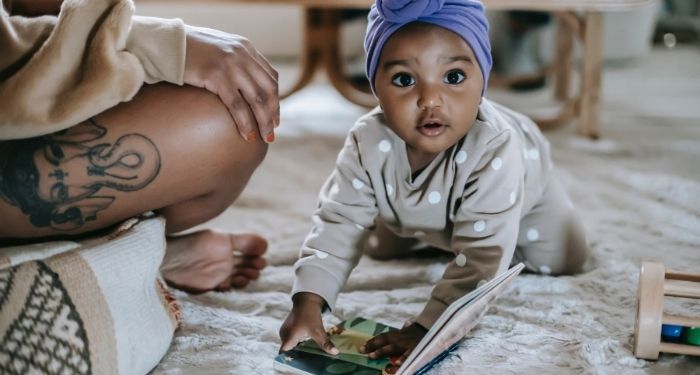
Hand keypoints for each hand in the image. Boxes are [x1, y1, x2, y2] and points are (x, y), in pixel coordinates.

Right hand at [184, 25, 279, 142]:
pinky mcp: (216, 76)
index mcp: (246, 48)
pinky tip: (246, 135)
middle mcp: (242, 55)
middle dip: (273, 113)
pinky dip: (244, 122)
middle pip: (268, 89)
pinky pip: (237, 105)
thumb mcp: (218, 49)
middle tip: (272, 132)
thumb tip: (242, 84)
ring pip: (256, 99)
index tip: (274, 117)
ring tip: (265, 138)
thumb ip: (234, 61)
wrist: (166, 42)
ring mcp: (230, 65)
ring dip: (263, 121)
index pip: (270, 77)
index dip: (275, 99)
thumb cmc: (188, 49)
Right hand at [279, 292, 338, 354]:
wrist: (307, 300)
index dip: (290, 359)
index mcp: (288, 337)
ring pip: (290, 344)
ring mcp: (285, 331)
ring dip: (298, 348)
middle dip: (297, 355)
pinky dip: (298, 343)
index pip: (284, 353)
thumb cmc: (311, 315)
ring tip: (307, 352)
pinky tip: (306, 344)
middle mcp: (284, 335)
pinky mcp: (288, 328)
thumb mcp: (318, 331)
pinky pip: (291, 339)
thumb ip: (325, 343)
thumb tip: (335, 352)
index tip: (300, 361)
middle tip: (308, 359)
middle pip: (288, 350)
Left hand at [359, 322, 427, 365]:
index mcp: (397, 334)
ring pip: (393, 347)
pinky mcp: (416, 348)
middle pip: (384, 341)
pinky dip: (403, 358)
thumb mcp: (405, 333)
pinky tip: (397, 363)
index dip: (372, 341)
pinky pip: (409, 354)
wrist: (431, 327)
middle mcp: (401, 338)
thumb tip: (385, 339)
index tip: (361, 347)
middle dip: (373, 346)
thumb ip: (396, 336)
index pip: (382, 337)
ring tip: (372, 356)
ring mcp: (407, 343)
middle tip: (361, 350)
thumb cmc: (416, 333)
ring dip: (382, 351)